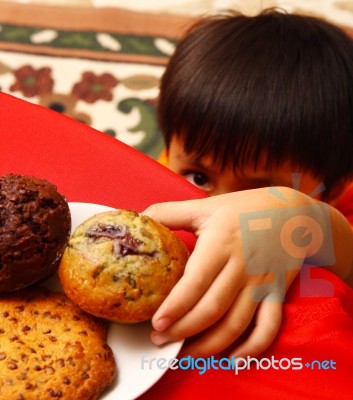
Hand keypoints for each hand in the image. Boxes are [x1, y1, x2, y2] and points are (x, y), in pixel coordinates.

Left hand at [142, 187, 319, 358]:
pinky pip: (268, 327)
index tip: (156, 322)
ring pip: (236, 324)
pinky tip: (232, 359)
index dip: (175, 307)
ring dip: (209, 345)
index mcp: (220, 244)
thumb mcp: (205, 206)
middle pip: (212, 309)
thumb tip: (139, 218)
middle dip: (183, 330)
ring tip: (184, 352)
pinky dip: (253, 348)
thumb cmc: (244, 208)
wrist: (292, 211)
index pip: (195, 283)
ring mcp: (262, 282)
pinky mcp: (277, 292)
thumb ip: (169, 212)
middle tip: (159, 339)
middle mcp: (242, 267)